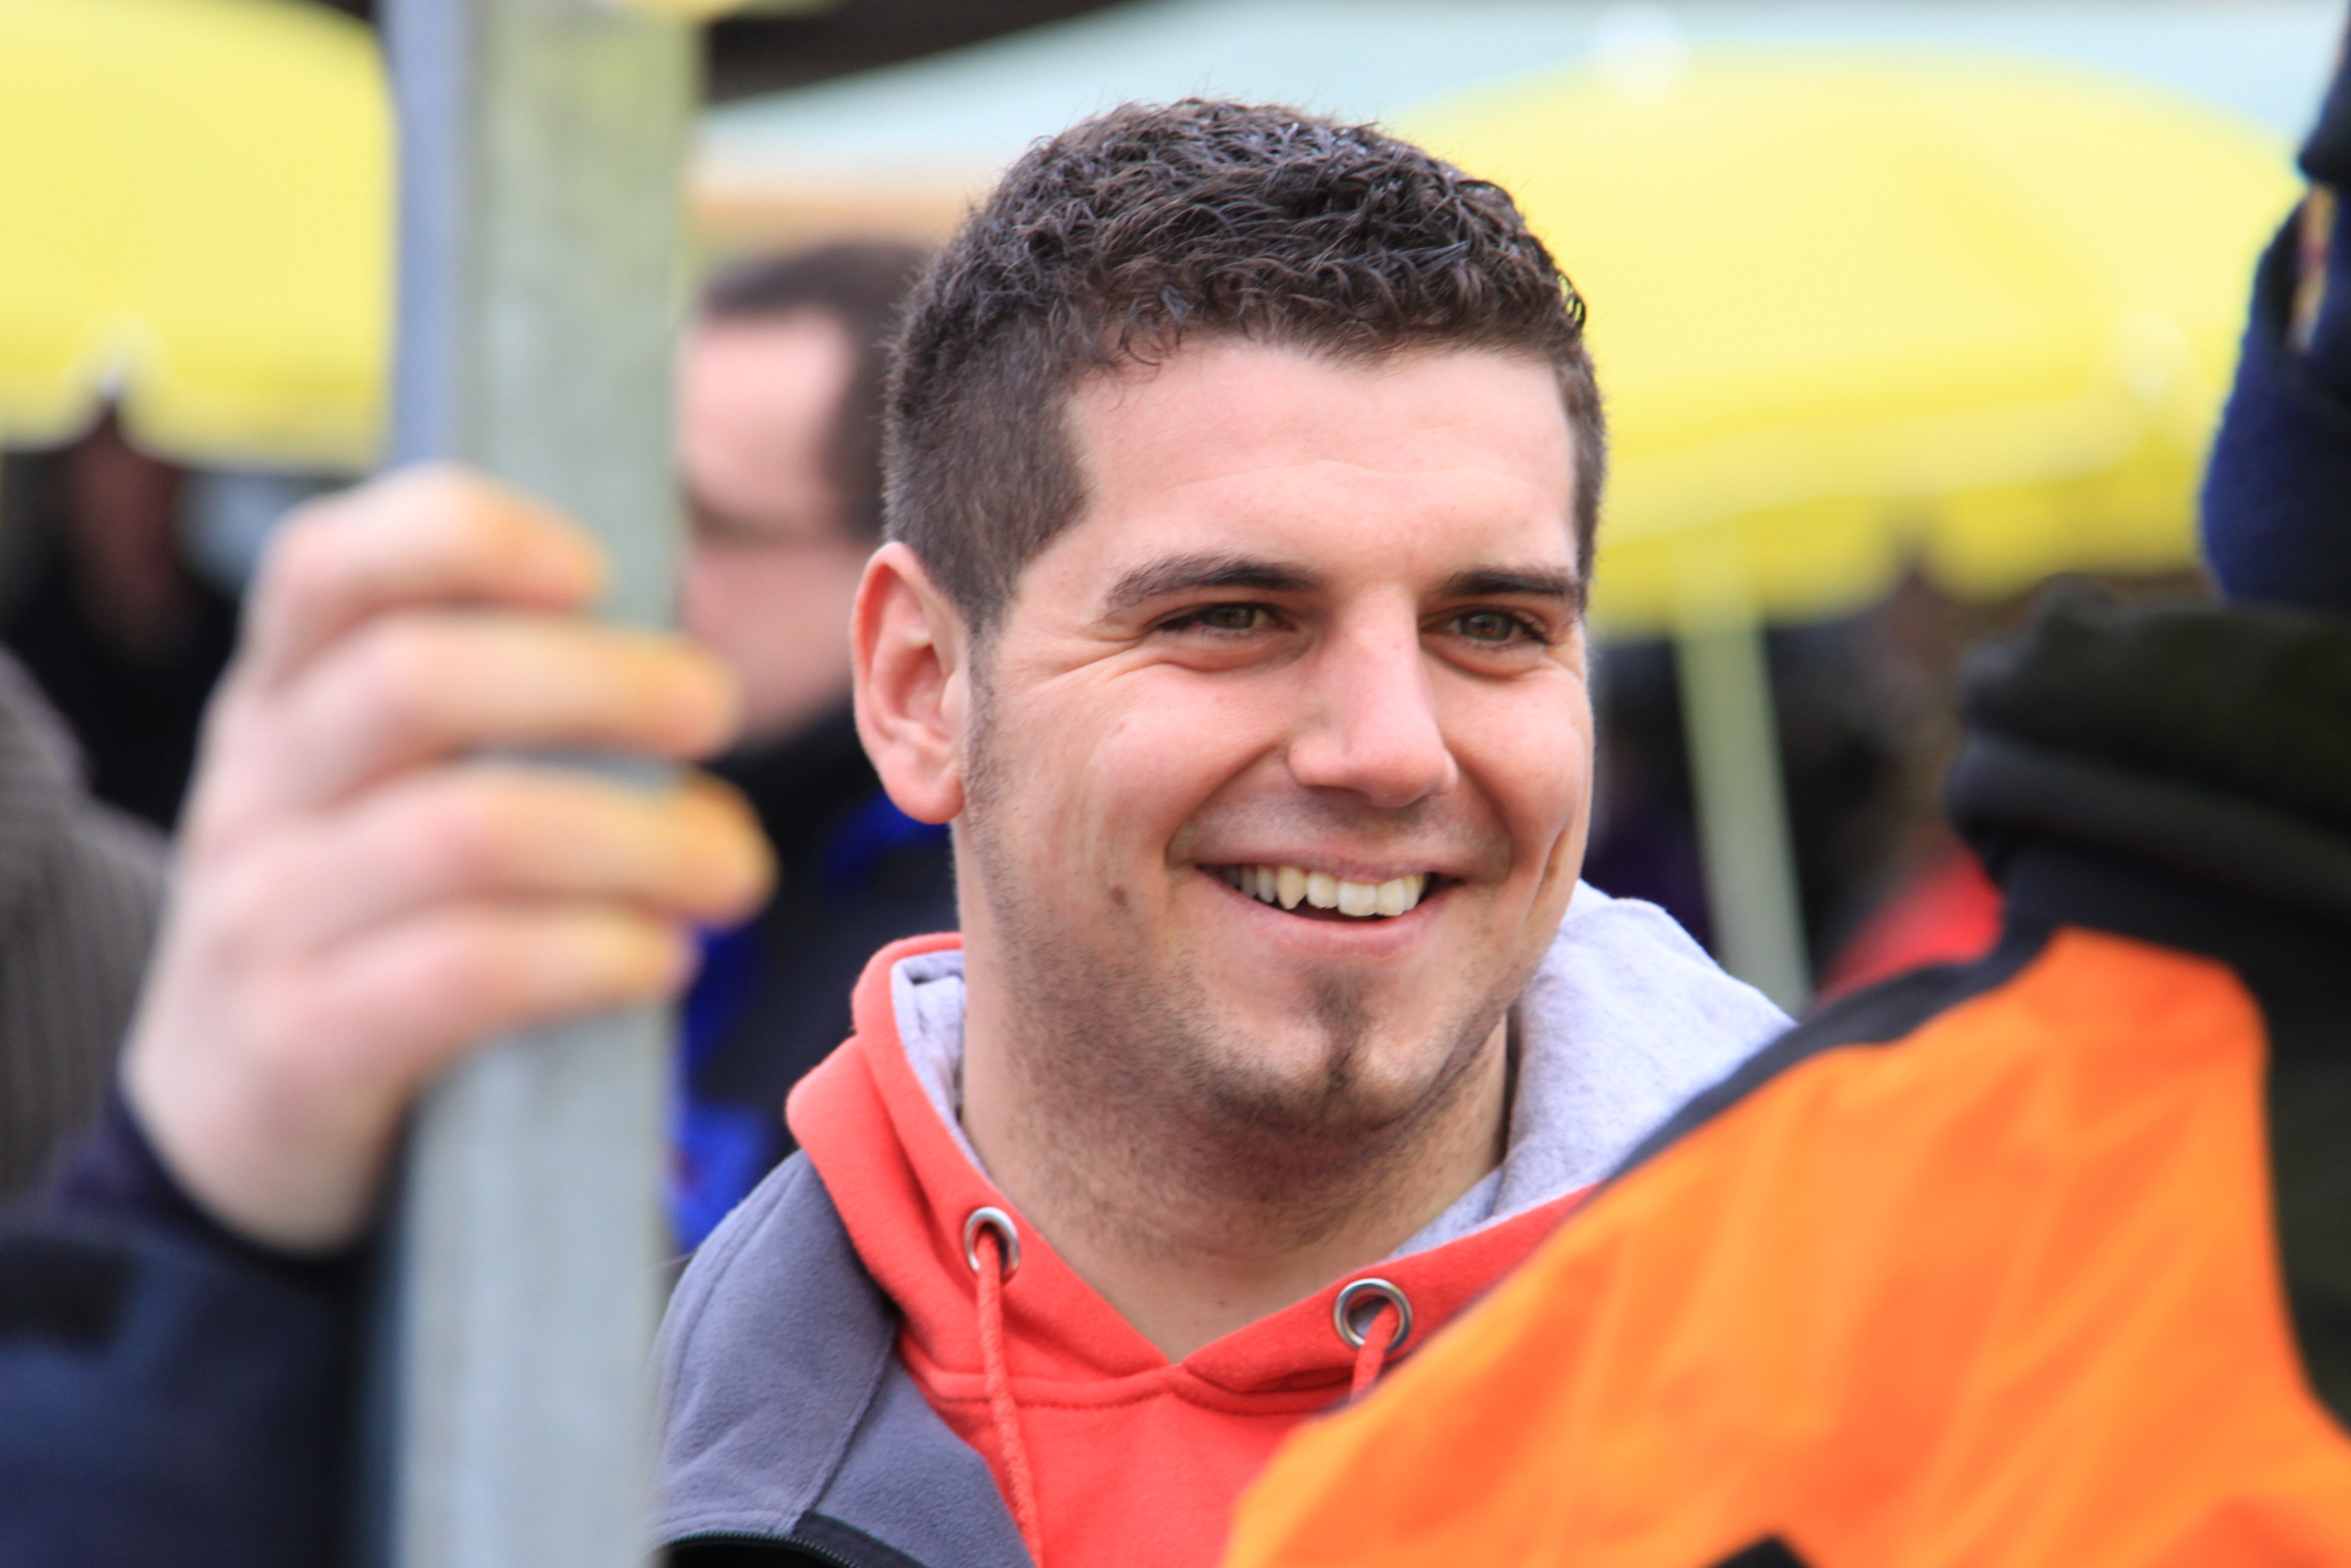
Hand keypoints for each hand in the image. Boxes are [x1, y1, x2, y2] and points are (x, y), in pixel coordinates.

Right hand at [121, 467, 773, 1252]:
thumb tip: (697, 735)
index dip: (464, 536)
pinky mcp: (300, 1046)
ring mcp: (263, 919)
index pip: (327, 564)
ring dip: (636, 840)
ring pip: (462, 832)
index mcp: (280, 699)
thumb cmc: (373, 930)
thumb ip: (506, 734)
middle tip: (713, 712)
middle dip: (596, 682)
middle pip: (415, 680)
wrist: (234, 1128)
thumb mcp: (391, 799)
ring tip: (731, 871)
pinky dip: (590, 956)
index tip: (595, 569)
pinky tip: (660, 960)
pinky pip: (461, 972)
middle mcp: (255, 790)